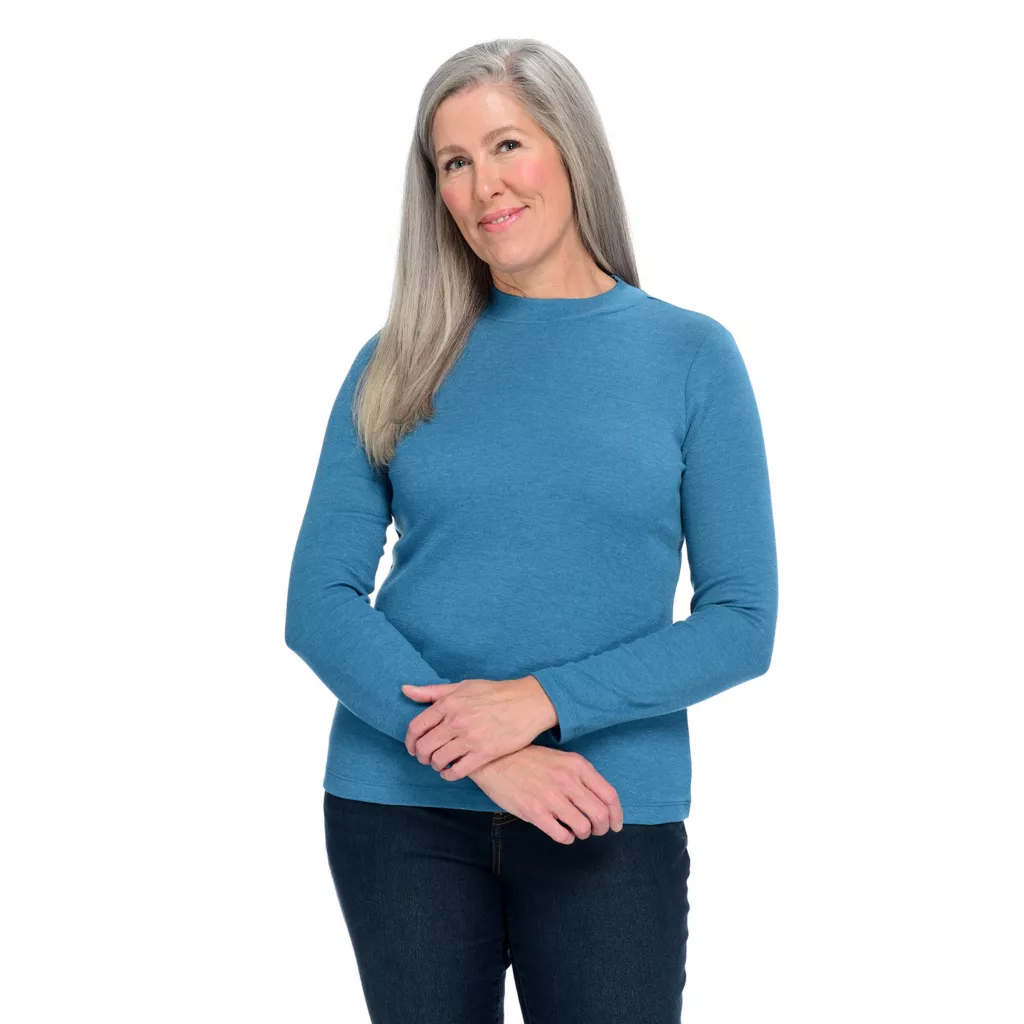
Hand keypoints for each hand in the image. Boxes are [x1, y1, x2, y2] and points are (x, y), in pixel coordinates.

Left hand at [402, 676, 555, 779]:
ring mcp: (470, 738)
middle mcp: (456, 721)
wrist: (528, 702)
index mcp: (449, 703)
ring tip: (440, 763)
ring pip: (439, 760)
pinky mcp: (485, 753)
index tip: (413, 747)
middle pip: (425, 746)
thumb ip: (432, 691)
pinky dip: (449, 775)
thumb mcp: (462, 686)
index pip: (416, 726)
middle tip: (425, 758)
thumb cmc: (495, 692)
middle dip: (421, 756)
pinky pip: (458, 771)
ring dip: (435, 765)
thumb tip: (405, 690)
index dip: (410, 740)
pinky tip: (450, 772)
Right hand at [469, 744, 623, 843]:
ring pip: (583, 827)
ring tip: (576, 829)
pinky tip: (561, 831)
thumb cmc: (530, 760)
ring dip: (583, 833)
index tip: (616, 824)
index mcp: (577, 765)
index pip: (609, 795)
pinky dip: (567, 838)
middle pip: (600, 814)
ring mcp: (551, 797)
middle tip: (596, 830)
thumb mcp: (561, 759)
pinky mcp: (535, 812)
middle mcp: (568, 780)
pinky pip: (563, 836)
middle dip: (602, 828)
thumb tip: (600, 802)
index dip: (617, 815)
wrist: (497, 760)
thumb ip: (582, 777)